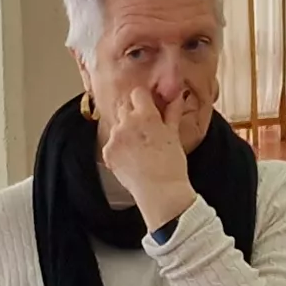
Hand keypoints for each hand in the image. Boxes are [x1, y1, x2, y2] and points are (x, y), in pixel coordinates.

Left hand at [95, 82, 199, 228]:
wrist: (160, 192)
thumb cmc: (171, 165)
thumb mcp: (174, 134)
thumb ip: (172, 112)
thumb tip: (177, 94)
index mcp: (145, 115)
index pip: (137, 93)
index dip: (143, 100)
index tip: (148, 107)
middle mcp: (126, 123)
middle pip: (124, 106)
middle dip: (132, 114)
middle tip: (143, 130)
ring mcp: (114, 138)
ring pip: (116, 125)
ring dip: (124, 131)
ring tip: (138, 149)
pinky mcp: (107, 152)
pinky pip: (111, 143)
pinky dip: (118, 148)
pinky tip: (130, 159)